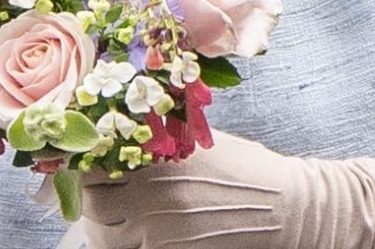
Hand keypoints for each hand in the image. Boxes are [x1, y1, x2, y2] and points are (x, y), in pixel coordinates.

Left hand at [80, 131, 374, 248]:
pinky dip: (129, 247)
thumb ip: (161, 139)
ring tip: (119, 222)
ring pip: (107, 237)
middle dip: (91, 200)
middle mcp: (153, 193)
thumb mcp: (201, 141)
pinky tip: (142, 239)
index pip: (96, 162)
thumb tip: (120, 135)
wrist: (290, 207)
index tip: (84, 165)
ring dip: (105, 229)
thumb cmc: (249, 170)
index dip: (84, 166)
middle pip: (94, 203)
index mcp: (159, 156)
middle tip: (100, 197)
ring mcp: (161, 229)